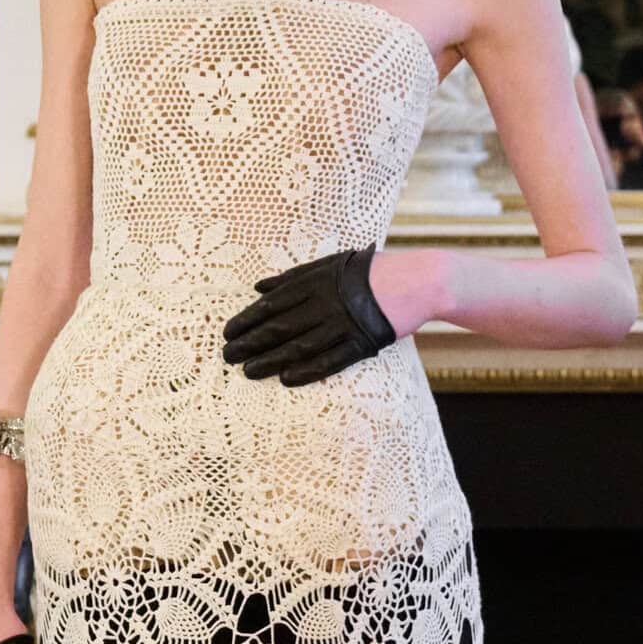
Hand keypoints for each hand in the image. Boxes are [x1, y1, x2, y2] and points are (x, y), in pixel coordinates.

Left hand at [222, 248, 439, 387]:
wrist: (415, 281)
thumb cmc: (368, 272)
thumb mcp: (328, 264)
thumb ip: (293, 277)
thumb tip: (259, 288)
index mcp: (314, 282)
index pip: (271, 304)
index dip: (247, 320)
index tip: (227, 333)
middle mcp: (324, 304)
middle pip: (278, 327)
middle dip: (249, 343)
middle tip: (227, 356)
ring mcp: (342, 325)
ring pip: (298, 347)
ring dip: (269, 360)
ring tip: (247, 371)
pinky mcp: (360, 344)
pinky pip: (329, 361)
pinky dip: (306, 371)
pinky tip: (285, 379)